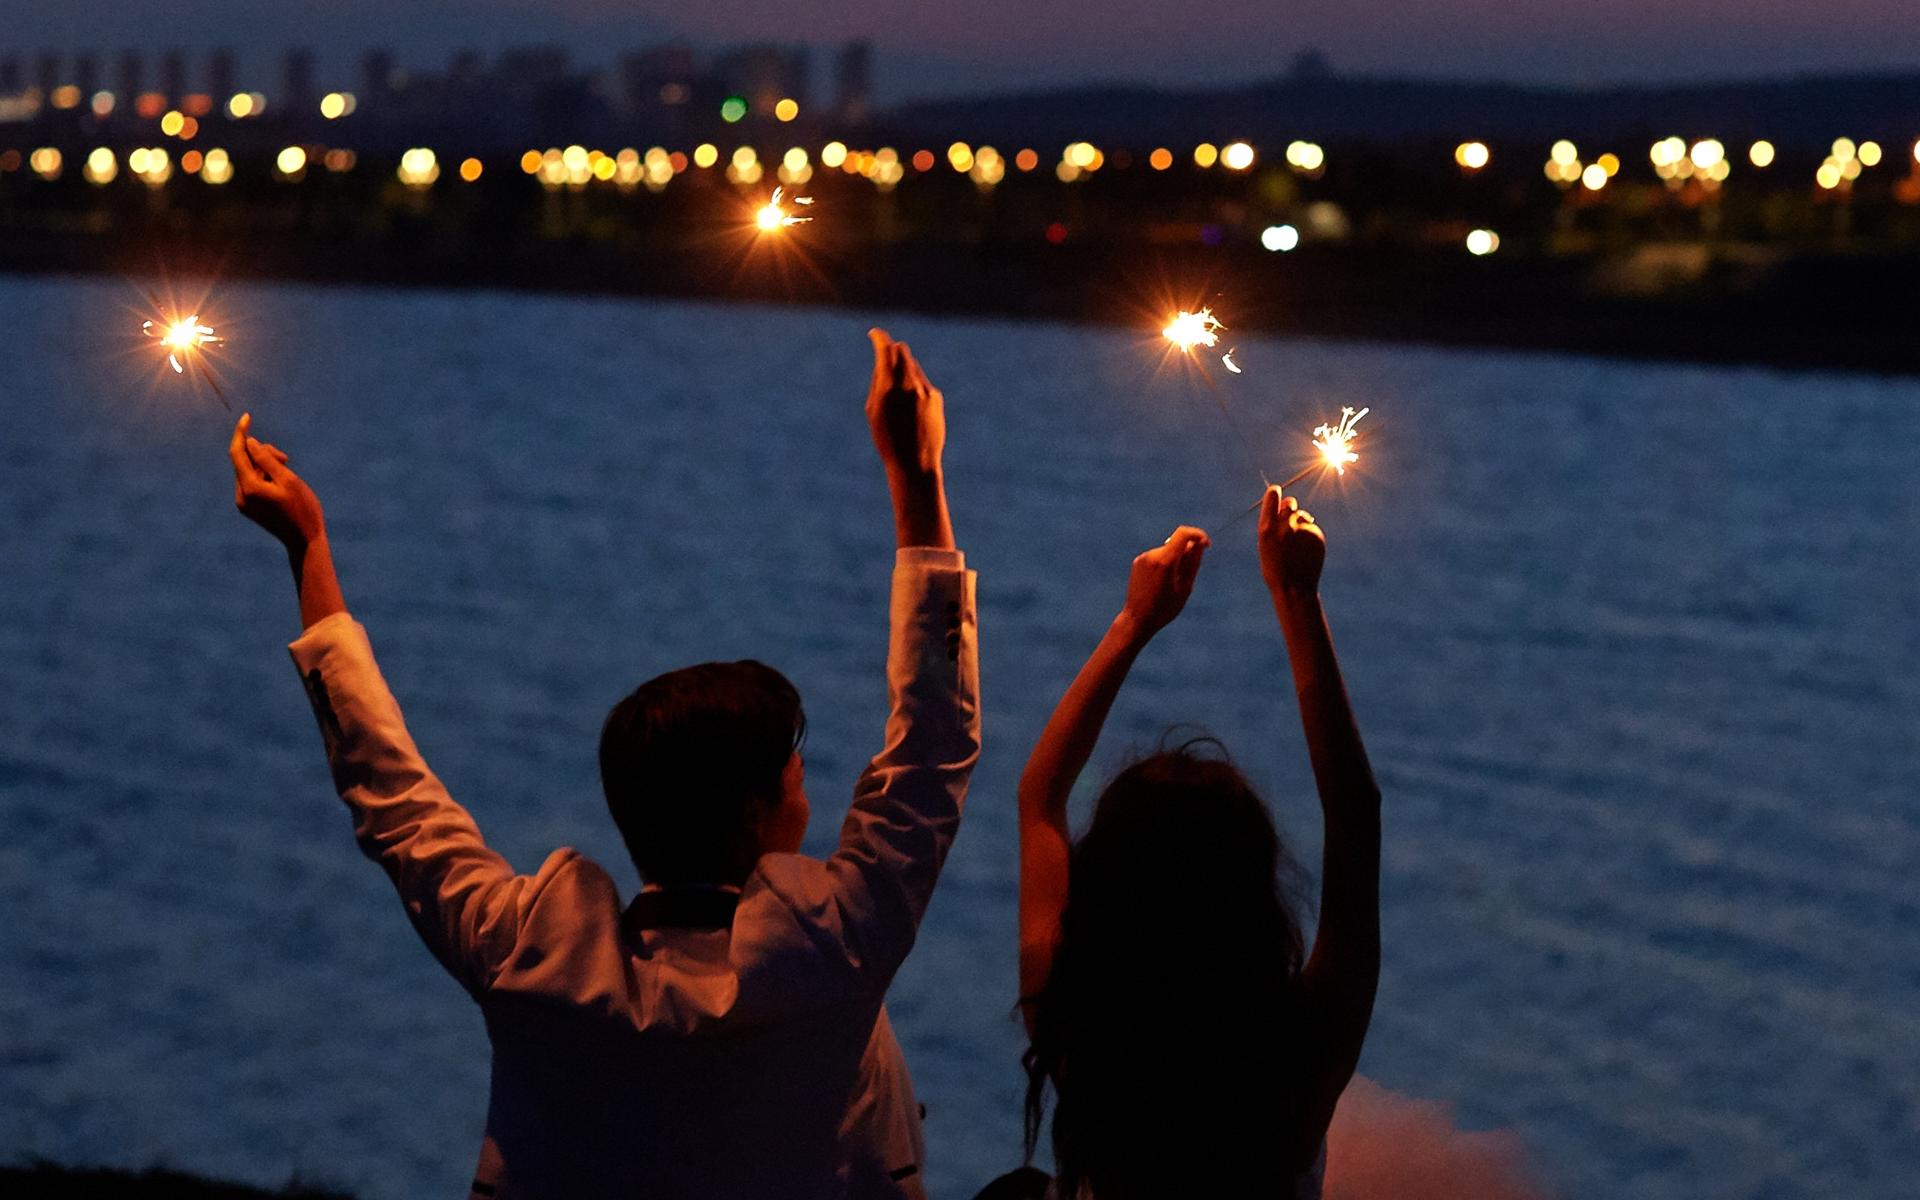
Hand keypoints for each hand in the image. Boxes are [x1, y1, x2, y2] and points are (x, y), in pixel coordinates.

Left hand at [229, 413, 325, 549]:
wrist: (305, 541)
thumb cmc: (302, 509)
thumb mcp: (289, 479)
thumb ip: (267, 459)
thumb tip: (249, 443)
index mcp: (250, 488)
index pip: (238, 452)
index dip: (241, 433)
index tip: (247, 417)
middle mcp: (241, 495)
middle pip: (244, 461)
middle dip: (263, 453)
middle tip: (287, 458)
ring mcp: (244, 503)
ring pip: (249, 471)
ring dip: (266, 466)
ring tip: (287, 472)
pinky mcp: (249, 508)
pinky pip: (252, 483)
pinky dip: (265, 477)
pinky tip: (281, 484)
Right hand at [866, 328, 944, 480]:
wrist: (915, 463)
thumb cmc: (887, 440)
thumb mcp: (874, 410)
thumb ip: (879, 381)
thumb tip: (883, 361)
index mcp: (889, 387)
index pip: (885, 349)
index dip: (879, 338)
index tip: (875, 334)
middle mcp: (910, 384)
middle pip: (902, 352)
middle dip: (893, 351)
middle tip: (884, 356)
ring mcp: (926, 390)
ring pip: (913, 367)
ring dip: (903, 370)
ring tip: (896, 397)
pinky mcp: (936, 398)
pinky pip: (922, 383)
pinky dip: (914, 387)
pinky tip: (910, 411)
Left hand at [1121, 526, 1208, 638]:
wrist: (1138, 618)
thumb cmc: (1165, 607)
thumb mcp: (1186, 586)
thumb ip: (1193, 561)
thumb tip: (1200, 543)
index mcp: (1165, 560)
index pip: (1183, 533)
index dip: (1198, 534)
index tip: (1206, 544)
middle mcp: (1152, 555)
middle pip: (1176, 544)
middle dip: (1186, 554)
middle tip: (1188, 577)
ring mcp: (1143, 557)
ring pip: (1167, 551)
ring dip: (1174, 561)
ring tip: (1171, 585)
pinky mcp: (1137, 562)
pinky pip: (1157, 557)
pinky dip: (1164, 565)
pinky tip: (1160, 584)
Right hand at [1259, 486, 1324, 598]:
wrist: (1294, 588)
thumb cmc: (1275, 569)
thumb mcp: (1265, 546)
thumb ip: (1272, 526)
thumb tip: (1283, 506)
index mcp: (1267, 528)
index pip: (1272, 497)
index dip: (1274, 493)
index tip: (1275, 491)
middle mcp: (1285, 525)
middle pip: (1290, 503)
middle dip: (1289, 507)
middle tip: (1289, 519)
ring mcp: (1302, 529)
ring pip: (1302, 515)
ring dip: (1300, 522)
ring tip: (1296, 544)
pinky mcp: (1316, 535)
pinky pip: (1312, 527)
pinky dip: (1309, 535)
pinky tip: (1305, 550)